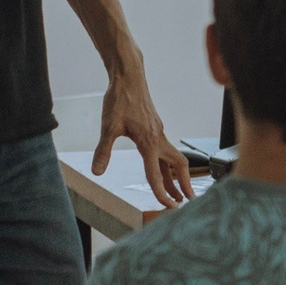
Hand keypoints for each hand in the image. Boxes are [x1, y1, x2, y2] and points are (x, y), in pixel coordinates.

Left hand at [94, 74, 193, 207]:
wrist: (129, 77)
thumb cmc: (120, 99)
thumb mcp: (108, 127)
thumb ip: (104, 150)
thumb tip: (97, 172)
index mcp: (149, 142)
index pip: (156, 175)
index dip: (161, 193)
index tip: (167, 206)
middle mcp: (159, 139)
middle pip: (179, 166)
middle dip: (184, 185)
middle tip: (188, 201)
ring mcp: (159, 133)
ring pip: (173, 159)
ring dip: (177, 176)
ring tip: (178, 192)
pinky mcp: (156, 128)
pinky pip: (166, 151)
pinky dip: (168, 164)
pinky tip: (163, 168)